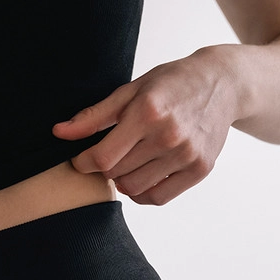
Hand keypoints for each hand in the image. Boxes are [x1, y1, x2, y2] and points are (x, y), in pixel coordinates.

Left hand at [52, 47, 238, 204]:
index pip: (103, 156)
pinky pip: (159, 197)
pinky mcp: (200, 169)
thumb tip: (59, 133)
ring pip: (135, 188)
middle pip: (117, 173)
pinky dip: (142, 192)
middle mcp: (168, 136)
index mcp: (147, 112)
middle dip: (101, 167)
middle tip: (102, 155)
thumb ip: (94, 115)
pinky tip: (139, 174)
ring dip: (120, 180)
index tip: (79, 158)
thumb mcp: (130, 89)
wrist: (221, 84)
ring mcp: (187, 155)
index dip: (83, 162)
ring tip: (122, 162)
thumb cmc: (169, 82)